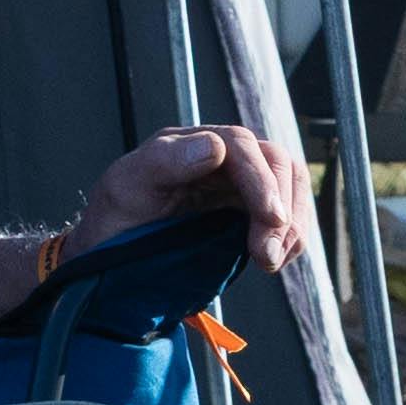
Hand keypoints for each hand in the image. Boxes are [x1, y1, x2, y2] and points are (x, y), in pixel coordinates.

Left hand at [58, 122, 310, 286]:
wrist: (112, 253)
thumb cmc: (114, 217)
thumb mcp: (126, 188)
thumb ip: (164, 162)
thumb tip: (215, 147)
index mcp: (189, 143)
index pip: (240, 144)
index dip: (261, 179)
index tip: (269, 217)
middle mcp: (219, 156)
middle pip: (275, 163)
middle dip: (282, 207)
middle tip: (268, 255)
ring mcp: (237, 183)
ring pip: (288, 186)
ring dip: (293, 224)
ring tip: (273, 261)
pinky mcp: (248, 211)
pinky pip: (286, 213)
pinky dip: (292, 236)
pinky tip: (278, 259)